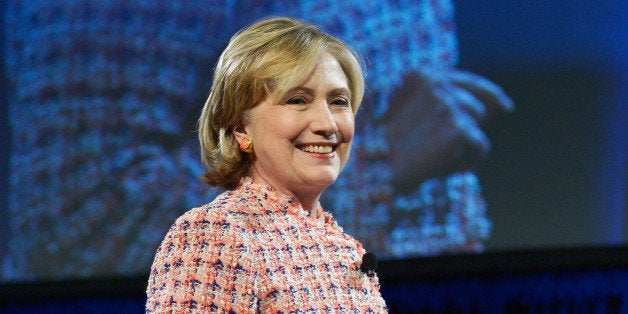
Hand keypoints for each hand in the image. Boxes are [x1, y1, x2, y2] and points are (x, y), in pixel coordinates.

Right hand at [384, 68, 513, 192]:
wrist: (376, 169)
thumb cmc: (387, 148)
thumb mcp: (406, 115)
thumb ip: (438, 104)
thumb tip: (491, 107)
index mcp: (420, 76)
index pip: (464, 81)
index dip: (488, 94)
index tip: (505, 107)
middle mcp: (437, 84)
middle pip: (475, 107)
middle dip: (469, 128)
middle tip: (445, 150)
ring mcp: (450, 104)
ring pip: (477, 127)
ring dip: (463, 146)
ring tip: (435, 159)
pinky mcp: (460, 128)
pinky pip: (479, 146)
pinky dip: (466, 161)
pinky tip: (442, 168)